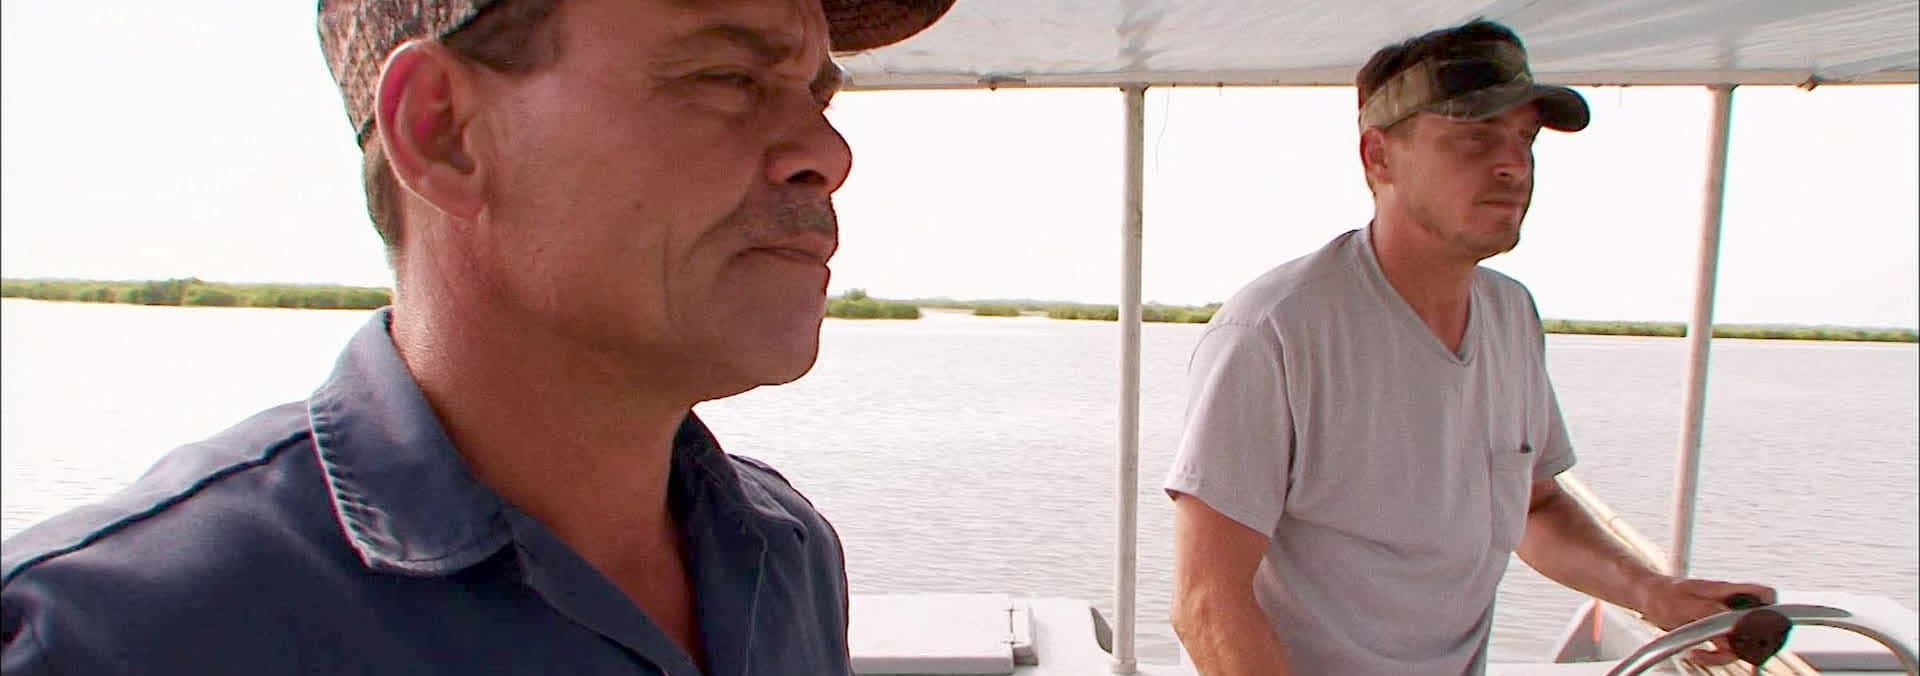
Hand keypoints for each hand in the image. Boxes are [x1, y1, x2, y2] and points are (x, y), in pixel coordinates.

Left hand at [1636, 576, 1777, 666]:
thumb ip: (1712, 611)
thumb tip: (1734, 621)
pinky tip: (1697, 654)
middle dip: (1747, 642)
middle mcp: (1729, 604)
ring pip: (1741, 642)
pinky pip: (1725, 648)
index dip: (1772, 610)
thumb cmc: (1664, 594)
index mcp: (1727, 591)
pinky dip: (1714, 656)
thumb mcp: (1687, 603)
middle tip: (1725, 650)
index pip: (1764, 594)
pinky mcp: (1714, 630)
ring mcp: (1722, 618)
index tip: (1764, 628)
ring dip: (1724, 654)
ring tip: (1700, 654)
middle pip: (1756, 625)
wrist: (1647, 597)